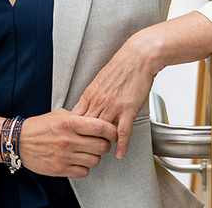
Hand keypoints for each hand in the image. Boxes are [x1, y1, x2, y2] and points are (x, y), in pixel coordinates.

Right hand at [19, 108, 116, 178]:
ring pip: (95, 160)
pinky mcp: (61, 169)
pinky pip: (84, 172)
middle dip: (104, 144)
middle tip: (100, 143)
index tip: (112, 132)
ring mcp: (65, 156)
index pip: (101, 128)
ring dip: (94, 156)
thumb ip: (78, 117)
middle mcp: (69, 140)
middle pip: (102, 146)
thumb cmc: (38, 127)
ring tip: (87, 152)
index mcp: (69, 123)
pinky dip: (84, 167)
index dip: (111, 131)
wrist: (18, 141)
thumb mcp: (59, 114)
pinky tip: (78, 160)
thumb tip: (95, 121)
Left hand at [71, 34, 158, 159]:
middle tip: (85, 150)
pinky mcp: (128, 109)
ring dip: (102, 144)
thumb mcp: (100, 80)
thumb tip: (87, 104)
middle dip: (85, 140)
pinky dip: (121, 145)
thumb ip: (93, 94)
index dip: (74, 130)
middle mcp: (99, 101)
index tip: (73, 138)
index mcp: (90, 94)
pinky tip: (120, 153)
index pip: (77, 117)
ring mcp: (112, 106)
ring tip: (102, 153)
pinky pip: (122, 132)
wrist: (138, 57)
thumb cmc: (121, 66)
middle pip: (87, 127)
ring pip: (102, 131)